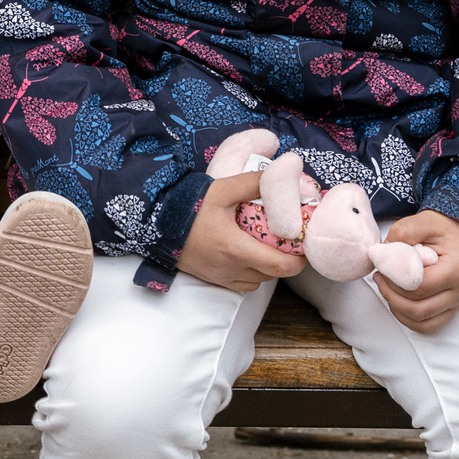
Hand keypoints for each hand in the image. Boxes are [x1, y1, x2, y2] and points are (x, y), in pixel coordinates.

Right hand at [174, 171, 309, 291]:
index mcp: (235, 249)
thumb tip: (280, 174)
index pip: (280, 266)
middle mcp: (230, 269)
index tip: (303, 247)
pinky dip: (251, 273)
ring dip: (267, 268)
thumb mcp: (222, 190)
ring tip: (266, 247)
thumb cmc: (188, 207)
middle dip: (285, 262)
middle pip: (272, 276)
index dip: (298, 261)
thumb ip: (252, 182)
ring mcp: (221, 277)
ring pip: (258, 281)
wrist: (155, 224)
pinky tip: (247, 255)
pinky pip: (242, 284)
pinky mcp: (213, 280)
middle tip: (287, 243)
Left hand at [375, 210, 458, 333]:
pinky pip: (429, 326)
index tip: (382, 268)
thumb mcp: (425, 221)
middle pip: (418, 309)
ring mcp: (456, 304)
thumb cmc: (448, 229)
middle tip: (380, 278)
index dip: (394, 281)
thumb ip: (402, 233)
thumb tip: (381, 253)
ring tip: (387, 288)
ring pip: (422, 323)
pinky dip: (409, 319)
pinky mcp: (452, 309)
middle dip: (392, 296)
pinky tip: (398, 302)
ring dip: (398, 309)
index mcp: (455, 270)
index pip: (418, 287)